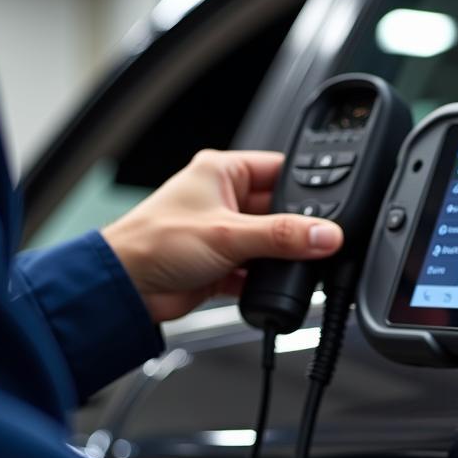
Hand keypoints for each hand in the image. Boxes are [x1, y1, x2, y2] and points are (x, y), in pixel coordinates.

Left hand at [101, 150, 343, 322]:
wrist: (125, 288)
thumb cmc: (153, 243)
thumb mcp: (229, 234)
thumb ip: (282, 236)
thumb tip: (324, 234)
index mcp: (221, 173)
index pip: (277, 169)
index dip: (305, 184)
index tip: (331, 204)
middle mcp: (222, 200)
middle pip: (276, 210)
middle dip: (294, 229)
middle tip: (318, 241)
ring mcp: (221, 234)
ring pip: (267, 243)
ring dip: (278, 258)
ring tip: (296, 265)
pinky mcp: (220, 266)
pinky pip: (255, 272)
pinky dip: (265, 281)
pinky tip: (272, 287)